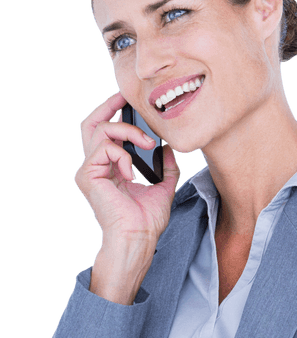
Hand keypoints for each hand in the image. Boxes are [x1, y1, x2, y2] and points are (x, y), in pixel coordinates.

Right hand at [73, 91, 179, 248]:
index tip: (131, 102)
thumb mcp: (163, 188)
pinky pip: (104, 148)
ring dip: (128, 131)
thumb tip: (168, 149)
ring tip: (147, 144)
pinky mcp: (88, 176)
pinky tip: (131, 172)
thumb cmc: (146, 222)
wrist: (138, 240)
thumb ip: (165, 167)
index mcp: (110, 169)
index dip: (115, 114)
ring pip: (100, 130)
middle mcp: (96, 168)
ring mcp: (90, 171)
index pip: (106, 134)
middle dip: (108, 107)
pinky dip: (122, 155)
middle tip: (126, 97)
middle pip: (92, 124)